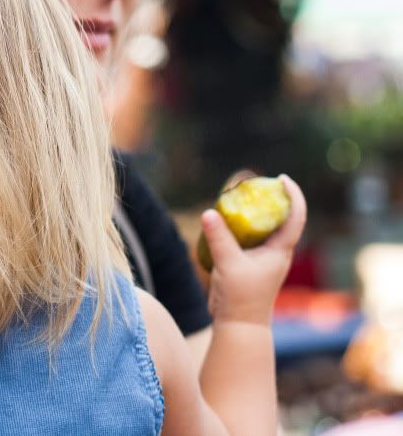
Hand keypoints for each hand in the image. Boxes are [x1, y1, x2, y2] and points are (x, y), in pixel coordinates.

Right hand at [201, 174, 306, 324]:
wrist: (239, 324)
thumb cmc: (241, 297)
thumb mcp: (228, 263)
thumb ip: (219, 238)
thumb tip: (208, 212)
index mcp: (280, 250)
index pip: (295, 217)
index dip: (293, 196)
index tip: (283, 179)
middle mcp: (276, 252)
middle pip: (281, 219)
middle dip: (273, 199)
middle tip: (259, 183)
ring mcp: (264, 258)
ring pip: (264, 228)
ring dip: (257, 212)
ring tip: (243, 197)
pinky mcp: (250, 264)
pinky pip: (250, 238)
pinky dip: (243, 226)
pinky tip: (228, 222)